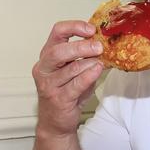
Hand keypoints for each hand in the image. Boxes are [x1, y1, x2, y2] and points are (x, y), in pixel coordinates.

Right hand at [32, 20, 103, 136]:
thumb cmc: (67, 93)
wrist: (56, 122)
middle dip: (81, 47)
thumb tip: (105, 44)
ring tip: (101, 61)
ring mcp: (49, 84)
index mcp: (47, 56)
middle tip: (99, 46)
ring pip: (69, 68)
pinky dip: (89, 75)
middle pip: (58, 50)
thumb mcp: (75, 70)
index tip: (91, 29)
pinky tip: (98, 70)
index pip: (57, 32)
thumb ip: (85, 57)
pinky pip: (75, 84)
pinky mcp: (58, 99)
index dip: (74, 27)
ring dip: (89, 63)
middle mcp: (44, 68)